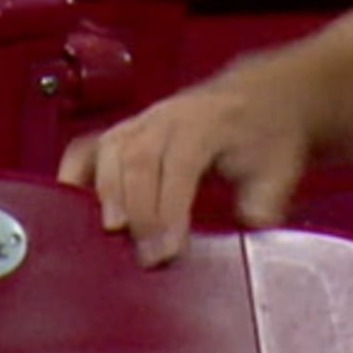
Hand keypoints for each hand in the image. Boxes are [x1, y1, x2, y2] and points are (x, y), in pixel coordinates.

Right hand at [56, 77, 310, 266]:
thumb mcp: (279, 168)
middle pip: (138, 161)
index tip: (168, 251)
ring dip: (106, 195)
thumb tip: (246, 226)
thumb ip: (263, 200)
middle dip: (138, 212)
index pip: (180, 167)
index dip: (169, 211)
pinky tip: (73, 202)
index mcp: (207, 124)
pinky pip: (89, 148)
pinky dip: (76, 174)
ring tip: (112, 232)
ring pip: (109, 153)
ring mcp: (141, 121)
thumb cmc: (266, 135)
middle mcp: (168, 118)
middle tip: (145, 255)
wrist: (259, 97)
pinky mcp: (124, 131)